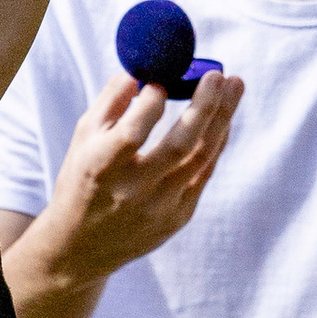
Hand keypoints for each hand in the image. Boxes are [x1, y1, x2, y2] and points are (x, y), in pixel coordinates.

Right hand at [35, 66, 242, 281]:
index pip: (134, 132)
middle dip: (205, 106)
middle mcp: (132, 191)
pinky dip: (216, 143)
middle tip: (219, 74)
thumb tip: (140, 71)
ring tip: (235, 85)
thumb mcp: (81, 140)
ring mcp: (159, 208)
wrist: (82, 246)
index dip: (151, 103)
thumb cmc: (82, 180)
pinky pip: (203, 173)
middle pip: (180, 145)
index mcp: (101, 168)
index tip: (160, 81)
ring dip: (222, 119)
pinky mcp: (177, 218)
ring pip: (201, 158)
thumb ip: (110, 103)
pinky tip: (224, 119)